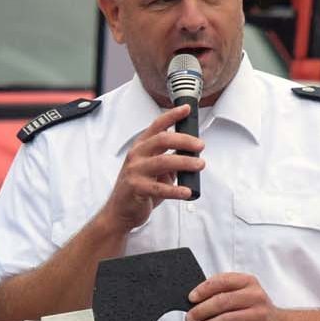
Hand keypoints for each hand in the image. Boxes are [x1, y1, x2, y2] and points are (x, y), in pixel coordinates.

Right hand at [98, 105, 202, 232]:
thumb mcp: (155, 171)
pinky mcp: (136, 188)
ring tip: (199, 165)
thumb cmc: (138, 189)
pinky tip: (187, 191)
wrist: (120, 211)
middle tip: (200, 145)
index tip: (186, 109)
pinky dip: (176, 190)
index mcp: (141, 147)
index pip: (157, 125)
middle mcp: (137, 155)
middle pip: (162, 140)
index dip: (172, 115)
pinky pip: (159, 188)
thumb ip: (170, 161)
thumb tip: (191, 156)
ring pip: (163, 162)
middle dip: (184, 140)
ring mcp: (135, 171)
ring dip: (185, 163)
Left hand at [186, 272, 289, 320]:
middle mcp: (256, 297)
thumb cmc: (255, 310)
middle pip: (223, 302)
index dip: (203, 289)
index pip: (222, 281)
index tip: (191, 298)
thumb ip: (223, 292)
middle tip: (190, 318)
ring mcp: (259, 316)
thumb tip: (195, 301)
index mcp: (249, 282)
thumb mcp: (244, 293)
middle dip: (201, 311)